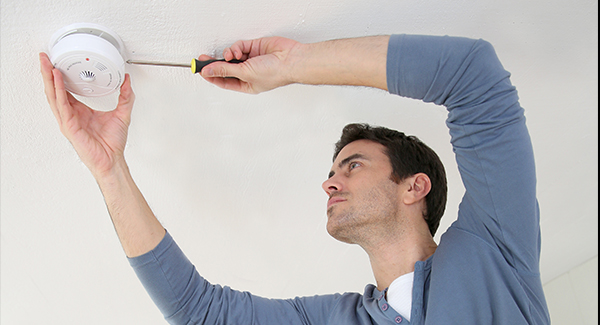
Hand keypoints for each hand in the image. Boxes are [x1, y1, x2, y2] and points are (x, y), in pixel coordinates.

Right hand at [40, 52, 134, 178]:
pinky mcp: (69, 126)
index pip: (65, 90)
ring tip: (47, 64)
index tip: (58, 62)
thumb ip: (125, 96)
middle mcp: (71, 115)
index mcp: (79, 111)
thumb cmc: (112, 142)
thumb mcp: (122, 113)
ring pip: (54, 96)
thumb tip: (127, 81)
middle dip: (48, 73)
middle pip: (55, 90)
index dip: (60, 76)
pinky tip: (58, 79)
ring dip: (49, 79)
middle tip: (45, 57)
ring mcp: (68, 121)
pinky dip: (59, 91)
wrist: (112, 159)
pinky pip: (62, 106)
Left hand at [199, 37, 301, 93]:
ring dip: (227, 55)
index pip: (224, 81)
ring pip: (231, 56)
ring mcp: (251, 60)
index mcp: (246, 85)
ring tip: (229, 56)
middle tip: (202, 59)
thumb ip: (225, 70)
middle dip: (215, 63)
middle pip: (226, 68)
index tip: (200, 70)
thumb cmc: (275, 73)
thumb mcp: (245, 74)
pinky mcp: (254, 48)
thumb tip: (208, 70)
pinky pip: (239, 46)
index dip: (211, 76)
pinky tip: (237, 51)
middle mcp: (248, 73)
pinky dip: (235, 48)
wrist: (291, 59)